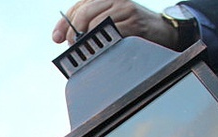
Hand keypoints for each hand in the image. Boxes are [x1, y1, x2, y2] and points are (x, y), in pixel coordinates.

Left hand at [53, 0, 177, 49]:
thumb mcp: (109, 19)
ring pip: (96, 23)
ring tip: (85, 50)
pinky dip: (101, 43)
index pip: (77, 6)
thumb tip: (64, 37)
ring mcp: (125, 9)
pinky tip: (100, 49)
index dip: (63, 23)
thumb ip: (88, 24)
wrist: (160, 30)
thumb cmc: (131, 26)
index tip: (57, 38)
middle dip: (73, 32)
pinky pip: (111, 32)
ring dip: (86, 40)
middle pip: (84, 12)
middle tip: (72, 46)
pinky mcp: (134, 23)